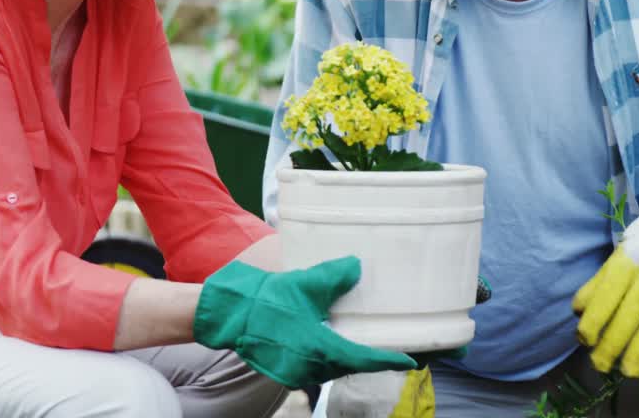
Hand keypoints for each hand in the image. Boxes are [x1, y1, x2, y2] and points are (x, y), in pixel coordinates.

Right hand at [194, 256, 416, 387]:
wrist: (229, 314)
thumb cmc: (266, 300)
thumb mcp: (304, 284)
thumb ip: (334, 277)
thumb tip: (356, 267)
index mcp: (321, 347)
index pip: (364, 359)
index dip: (389, 360)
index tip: (410, 361)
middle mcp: (311, 366)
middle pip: (349, 366)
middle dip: (366, 357)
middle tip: (384, 347)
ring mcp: (295, 372)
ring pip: (330, 368)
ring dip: (343, 357)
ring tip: (354, 341)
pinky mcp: (283, 371)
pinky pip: (312, 368)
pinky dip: (323, 358)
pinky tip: (323, 343)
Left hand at [573, 195, 638, 376]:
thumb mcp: (625, 248)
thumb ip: (603, 277)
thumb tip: (578, 308)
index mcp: (627, 259)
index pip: (604, 297)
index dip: (592, 322)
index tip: (584, 340)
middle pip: (626, 317)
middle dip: (609, 346)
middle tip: (599, 365)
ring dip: (637, 354)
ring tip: (627, 372)